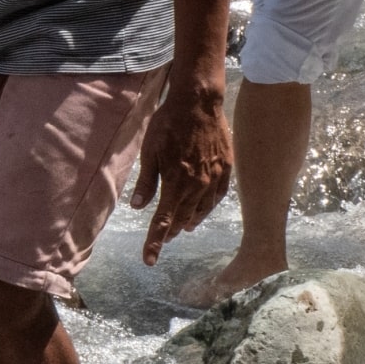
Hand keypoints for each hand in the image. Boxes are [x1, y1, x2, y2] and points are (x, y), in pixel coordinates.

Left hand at [130, 70, 231, 265]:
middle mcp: (198, 185)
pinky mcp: (227, 169)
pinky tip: (202, 210)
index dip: (154, 242)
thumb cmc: (169, 124)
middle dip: (170, 231)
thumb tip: (138, 207)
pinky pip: (218, 197)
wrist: (199, 102)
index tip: (149, 260)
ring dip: (190, 221)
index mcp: (176, 182)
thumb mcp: (149, 150)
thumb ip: (146, 181)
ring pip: (202, 210)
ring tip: (181, 228)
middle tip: (162, 239)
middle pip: (183, 218)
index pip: (163, 220)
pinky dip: (208, 207)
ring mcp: (215, 178)